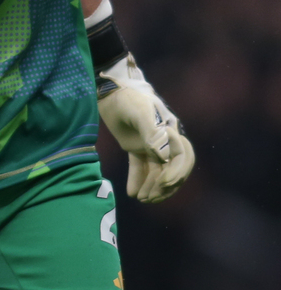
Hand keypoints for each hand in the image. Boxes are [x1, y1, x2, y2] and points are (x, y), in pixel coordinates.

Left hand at [97, 54, 194, 202]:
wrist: (107, 90)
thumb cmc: (127, 97)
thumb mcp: (139, 111)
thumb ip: (152, 132)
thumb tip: (163, 156)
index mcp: (170, 131)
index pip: (182, 157)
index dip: (176, 172)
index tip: (162, 183)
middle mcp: (164, 139)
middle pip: (172, 168)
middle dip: (164, 186)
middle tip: (149, 198)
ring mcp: (150, 144)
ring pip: (157, 170)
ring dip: (151, 186)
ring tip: (140, 199)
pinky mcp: (136, 147)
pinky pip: (141, 167)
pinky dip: (138, 179)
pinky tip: (131, 193)